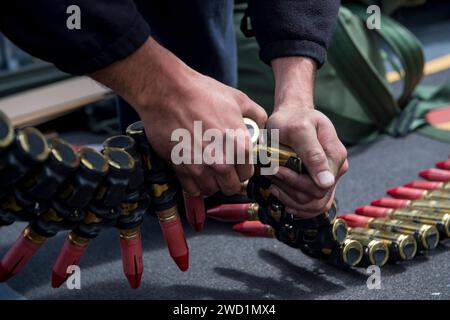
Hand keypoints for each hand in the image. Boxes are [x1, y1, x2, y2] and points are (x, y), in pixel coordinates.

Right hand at [91, 37, 266, 196]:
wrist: (167, 93)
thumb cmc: (202, 93)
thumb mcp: (237, 99)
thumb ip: (256, 114)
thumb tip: (261, 125)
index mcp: (239, 147)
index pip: (248, 174)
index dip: (243, 168)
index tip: (237, 164)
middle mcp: (222, 162)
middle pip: (231, 187)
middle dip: (229, 179)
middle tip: (223, 169)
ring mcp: (200, 168)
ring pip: (212, 190)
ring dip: (212, 183)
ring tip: (208, 170)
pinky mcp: (180, 169)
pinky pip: (192, 189)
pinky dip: (194, 184)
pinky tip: (194, 171)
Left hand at [267, 57, 347, 217]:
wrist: (291, 115)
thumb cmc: (293, 119)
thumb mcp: (299, 130)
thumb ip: (313, 154)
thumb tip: (327, 183)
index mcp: (336, 157)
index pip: (320, 187)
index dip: (295, 182)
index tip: (276, 169)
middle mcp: (336, 170)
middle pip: (315, 199)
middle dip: (289, 189)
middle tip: (271, 173)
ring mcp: (328, 179)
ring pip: (310, 206)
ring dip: (287, 196)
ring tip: (273, 179)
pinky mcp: (317, 184)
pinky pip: (308, 206)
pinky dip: (290, 201)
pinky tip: (278, 189)